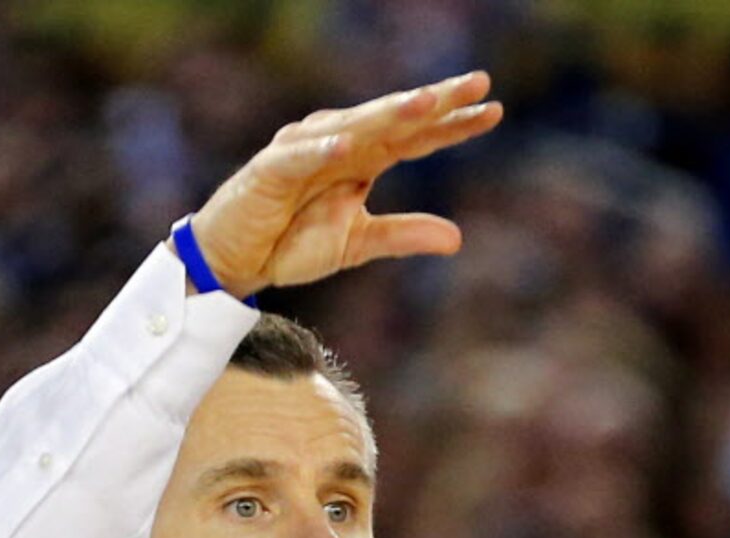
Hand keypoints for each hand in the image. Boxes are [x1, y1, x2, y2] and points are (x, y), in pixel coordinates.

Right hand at [185, 72, 502, 299]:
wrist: (236, 260)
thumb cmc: (291, 243)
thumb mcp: (357, 244)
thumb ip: (403, 235)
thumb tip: (458, 239)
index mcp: (363, 158)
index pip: (416, 136)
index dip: (453, 125)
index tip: (494, 112)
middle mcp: (339, 144)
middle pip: (393, 118)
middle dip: (433, 102)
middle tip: (476, 84)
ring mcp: (304, 151)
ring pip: (353, 127)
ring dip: (387, 114)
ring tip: (424, 103)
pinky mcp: (270, 170)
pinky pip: (298, 158)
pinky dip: (320, 153)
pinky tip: (347, 149)